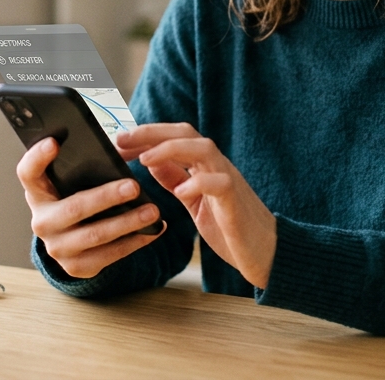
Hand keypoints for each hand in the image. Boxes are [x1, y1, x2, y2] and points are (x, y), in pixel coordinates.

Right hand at [16, 137, 162, 278]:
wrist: (69, 241)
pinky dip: (135, 242)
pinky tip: (153, 230)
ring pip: (95, 235)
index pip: (27, 173)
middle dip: (106, 197)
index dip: (37, 158)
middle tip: (133, 186)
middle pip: (73, 208)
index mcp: (38, 193)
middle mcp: (42, 222)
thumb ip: (81, 166)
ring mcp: (57, 248)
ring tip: (152, 211)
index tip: (54, 142)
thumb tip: (118, 147)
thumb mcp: (69, 183)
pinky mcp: (76, 267)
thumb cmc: (74, 199)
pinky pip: (109, 255)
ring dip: (128, 222)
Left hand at [116, 124, 276, 288]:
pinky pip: (220, 183)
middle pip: (186, 133)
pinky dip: (199, 183)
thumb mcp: (194, 200)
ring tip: (145, 158)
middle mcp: (216, 165)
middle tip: (122, 138)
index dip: (146, 135)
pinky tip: (180, 191)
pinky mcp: (235, 201)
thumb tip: (151, 161)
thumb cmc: (229, 226)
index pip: (175, 136)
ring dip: (172, 149)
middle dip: (152, 132)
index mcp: (204, 165)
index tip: (118, 139)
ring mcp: (228, 180)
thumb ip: (176, 178)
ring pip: (204, 148)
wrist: (265, 252)